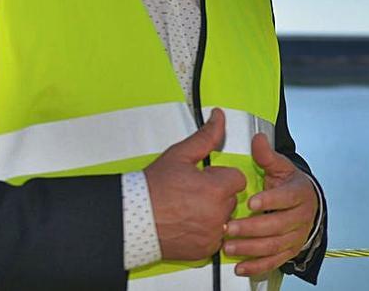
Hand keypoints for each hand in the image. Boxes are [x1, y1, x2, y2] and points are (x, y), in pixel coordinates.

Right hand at [145, 108, 247, 260]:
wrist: (132, 219)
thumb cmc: (152, 189)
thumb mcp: (179, 155)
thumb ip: (206, 137)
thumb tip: (219, 118)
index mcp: (215, 189)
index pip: (237, 179)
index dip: (220, 176)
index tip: (205, 179)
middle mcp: (217, 214)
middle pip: (231, 198)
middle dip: (217, 194)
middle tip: (192, 193)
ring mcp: (211, 234)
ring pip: (225, 219)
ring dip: (213, 213)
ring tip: (189, 209)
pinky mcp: (205, 249)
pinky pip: (216, 237)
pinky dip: (206, 231)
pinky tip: (188, 223)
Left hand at [223, 133, 318, 276]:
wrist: (305, 205)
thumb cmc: (289, 185)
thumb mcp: (280, 167)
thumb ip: (267, 156)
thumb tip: (258, 139)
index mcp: (299, 193)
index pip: (287, 198)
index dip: (270, 201)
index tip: (251, 202)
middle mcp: (301, 217)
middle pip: (278, 225)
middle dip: (252, 228)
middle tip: (229, 227)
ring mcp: (295, 236)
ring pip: (274, 245)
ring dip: (250, 248)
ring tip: (228, 246)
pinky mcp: (289, 251)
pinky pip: (273, 261)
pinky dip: (256, 266)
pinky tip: (240, 266)